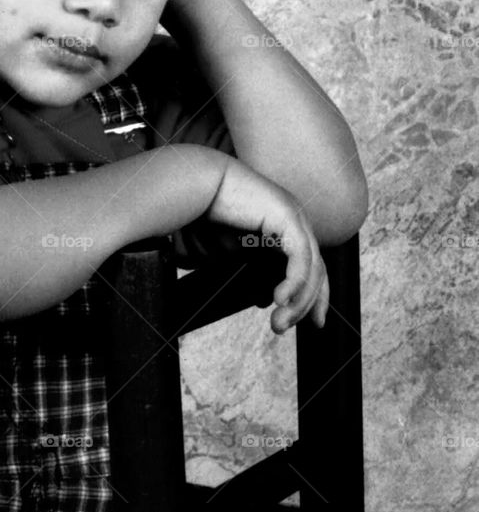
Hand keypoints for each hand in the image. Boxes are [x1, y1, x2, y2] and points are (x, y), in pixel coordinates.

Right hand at [206, 157, 329, 333]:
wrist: (194, 184)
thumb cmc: (204, 211)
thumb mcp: (228, 250)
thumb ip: (247, 270)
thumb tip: (263, 298)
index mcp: (282, 225)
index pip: (310, 266)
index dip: (313, 296)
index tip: (312, 322)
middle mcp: (294, 219)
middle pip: (316, 270)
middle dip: (306, 305)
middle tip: (283, 327)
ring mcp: (294, 216)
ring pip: (311, 269)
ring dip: (297, 301)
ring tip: (279, 323)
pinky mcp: (287, 217)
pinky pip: (300, 259)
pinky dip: (294, 283)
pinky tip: (281, 299)